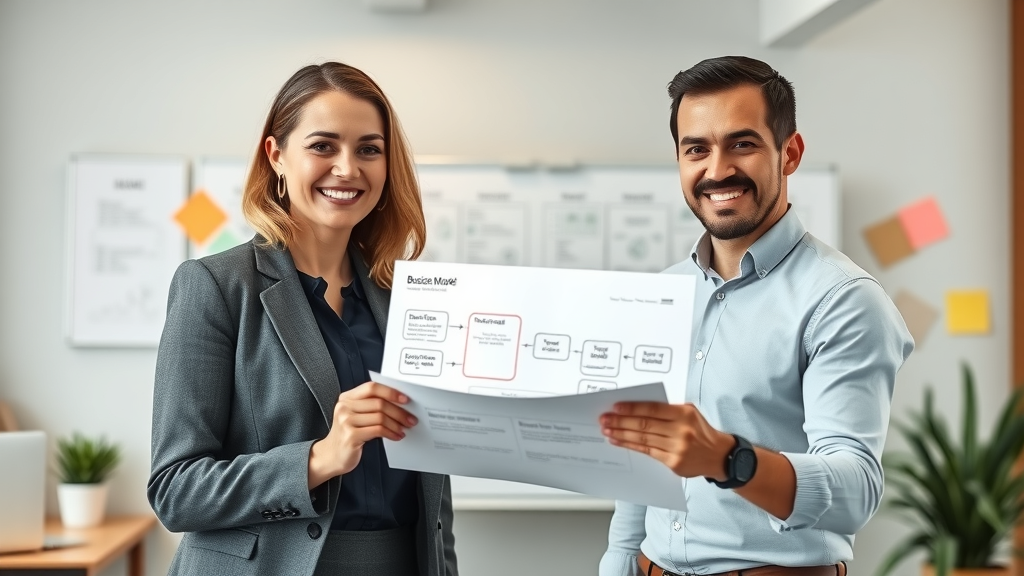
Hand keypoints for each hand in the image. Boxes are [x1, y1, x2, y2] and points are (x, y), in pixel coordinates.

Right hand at [308, 381, 416, 488]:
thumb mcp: (355, 415)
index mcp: (347, 397)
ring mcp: (346, 421)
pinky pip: (378, 430)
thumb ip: (371, 406)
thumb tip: (398, 404)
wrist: (332, 455)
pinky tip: (396, 436)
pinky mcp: (351, 435)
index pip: (371, 387)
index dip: (390, 392)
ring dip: (396, 424)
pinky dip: (391, 433)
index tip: (405, 399)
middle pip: (379, 403)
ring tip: (403, 428)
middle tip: (410, 418)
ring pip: (380, 417)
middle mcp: (344, 407)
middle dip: (399, 411)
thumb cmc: (348, 434)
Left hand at [600, 402, 733, 479]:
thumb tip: (636, 407)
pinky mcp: (673, 462)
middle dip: (621, 421)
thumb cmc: (700, 430)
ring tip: (607, 430)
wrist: (718, 455)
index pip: (653, 408)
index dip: (632, 408)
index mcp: (685, 413)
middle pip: (645, 425)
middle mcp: (681, 431)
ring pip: (643, 440)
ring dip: (621, 434)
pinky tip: (618, 441)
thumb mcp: (690, 413)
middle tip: (604, 419)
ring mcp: (677, 448)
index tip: (615, 407)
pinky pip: (647, 452)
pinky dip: (630, 446)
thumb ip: (667, 410)